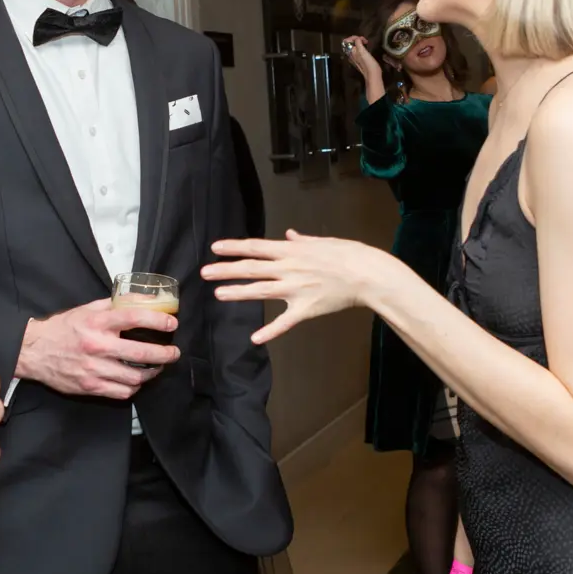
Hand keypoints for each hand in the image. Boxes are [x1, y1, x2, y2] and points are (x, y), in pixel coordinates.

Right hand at [15, 299, 178, 399]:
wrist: (34, 351)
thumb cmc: (62, 329)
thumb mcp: (87, 309)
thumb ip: (114, 305)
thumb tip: (143, 299)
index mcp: (97, 323)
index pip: (134, 318)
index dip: (158, 321)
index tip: (172, 324)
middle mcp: (97, 346)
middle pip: (141, 353)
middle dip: (164, 354)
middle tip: (173, 353)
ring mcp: (93, 369)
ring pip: (135, 377)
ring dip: (152, 373)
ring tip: (157, 367)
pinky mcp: (90, 387)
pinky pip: (121, 392)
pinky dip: (134, 387)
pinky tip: (136, 380)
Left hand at [204, 230, 391, 343]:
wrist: (368, 274)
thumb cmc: (349, 254)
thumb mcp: (324, 241)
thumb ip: (302, 241)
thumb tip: (290, 235)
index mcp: (292, 250)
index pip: (255, 247)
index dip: (233, 248)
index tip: (215, 248)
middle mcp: (289, 268)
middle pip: (251, 268)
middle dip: (226, 269)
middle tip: (205, 272)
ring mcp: (295, 289)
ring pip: (261, 290)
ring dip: (238, 292)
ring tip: (218, 294)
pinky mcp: (306, 308)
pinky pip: (285, 321)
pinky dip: (270, 331)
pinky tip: (255, 338)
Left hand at [342, 36, 385, 100]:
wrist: (372, 75)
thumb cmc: (368, 63)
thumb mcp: (362, 51)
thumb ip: (358, 43)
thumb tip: (357, 39)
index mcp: (350, 52)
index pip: (347, 41)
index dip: (354, 37)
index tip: (363, 39)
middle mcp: (350, 55)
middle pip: (349, 44)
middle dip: (356, 39)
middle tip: (364, 41)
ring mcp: (354, 58)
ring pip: (353, 47)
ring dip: (358, 43)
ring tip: (366, 44)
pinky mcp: (359, 61)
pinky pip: (357, 51)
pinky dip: (361, 48)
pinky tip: (366, 49)